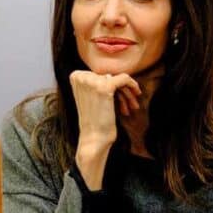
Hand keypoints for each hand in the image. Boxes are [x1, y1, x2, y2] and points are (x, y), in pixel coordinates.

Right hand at [69, 70, 140, 189]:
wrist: (93, 139)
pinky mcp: (105, 86)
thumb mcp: (90, 97)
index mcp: (75, 76)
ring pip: (117, 79)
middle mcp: (81, 76)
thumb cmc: (94, 121)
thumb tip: (109, 74)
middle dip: (121, 90)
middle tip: (130, 104)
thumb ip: (96, 82)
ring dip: (126, 93)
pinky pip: (124, 78)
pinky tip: (137, 94)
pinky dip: (133, 85)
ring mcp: (92, 81)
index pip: (100, 74)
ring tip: (132, 106)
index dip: (110, 86)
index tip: (117, 100)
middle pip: (109, 76)